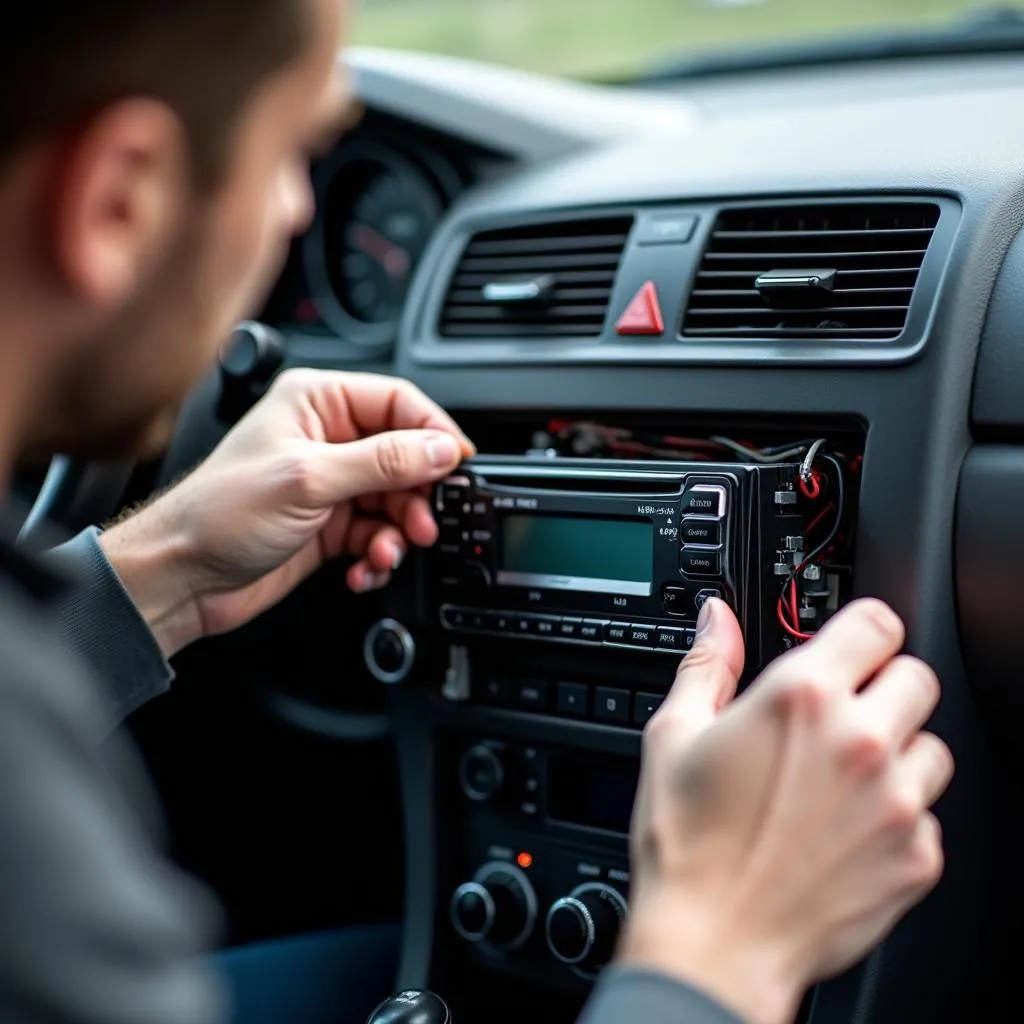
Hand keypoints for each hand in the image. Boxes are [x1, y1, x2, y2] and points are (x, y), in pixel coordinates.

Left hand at [100, 368, 474, 655]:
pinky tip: (365, 568)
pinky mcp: (329, 526)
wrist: (180, 578)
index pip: (399, 403)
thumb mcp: (309, 480)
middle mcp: (326, 438)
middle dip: (418, 495)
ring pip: (396, 502)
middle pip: (405, 457)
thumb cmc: (218, 514)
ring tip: (388, 552)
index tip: (458, 465)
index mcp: (317, 403)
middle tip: (424, 523)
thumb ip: (383, 462)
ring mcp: (330, 484)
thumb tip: (440, 449)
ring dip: (400, 532)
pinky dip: (379, 555)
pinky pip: (378, 535)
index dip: (434, 433)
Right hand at [618, 598, 951, 1023]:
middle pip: (916, 676)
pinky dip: (897, 816)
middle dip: (882, 686)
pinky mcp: (917, 856)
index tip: (849, 646)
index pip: (876, 623)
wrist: (715, 942)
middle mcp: (861, 741)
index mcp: (802, 698)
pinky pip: (928, 815)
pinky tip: (845, 831)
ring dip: (897, 752)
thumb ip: (707, 665)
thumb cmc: (687, 843)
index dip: (861, 629)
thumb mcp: (674, 735)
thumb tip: (716, 619)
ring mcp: (897, 802)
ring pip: (931, 746)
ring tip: (842, 780)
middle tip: (842, 715)